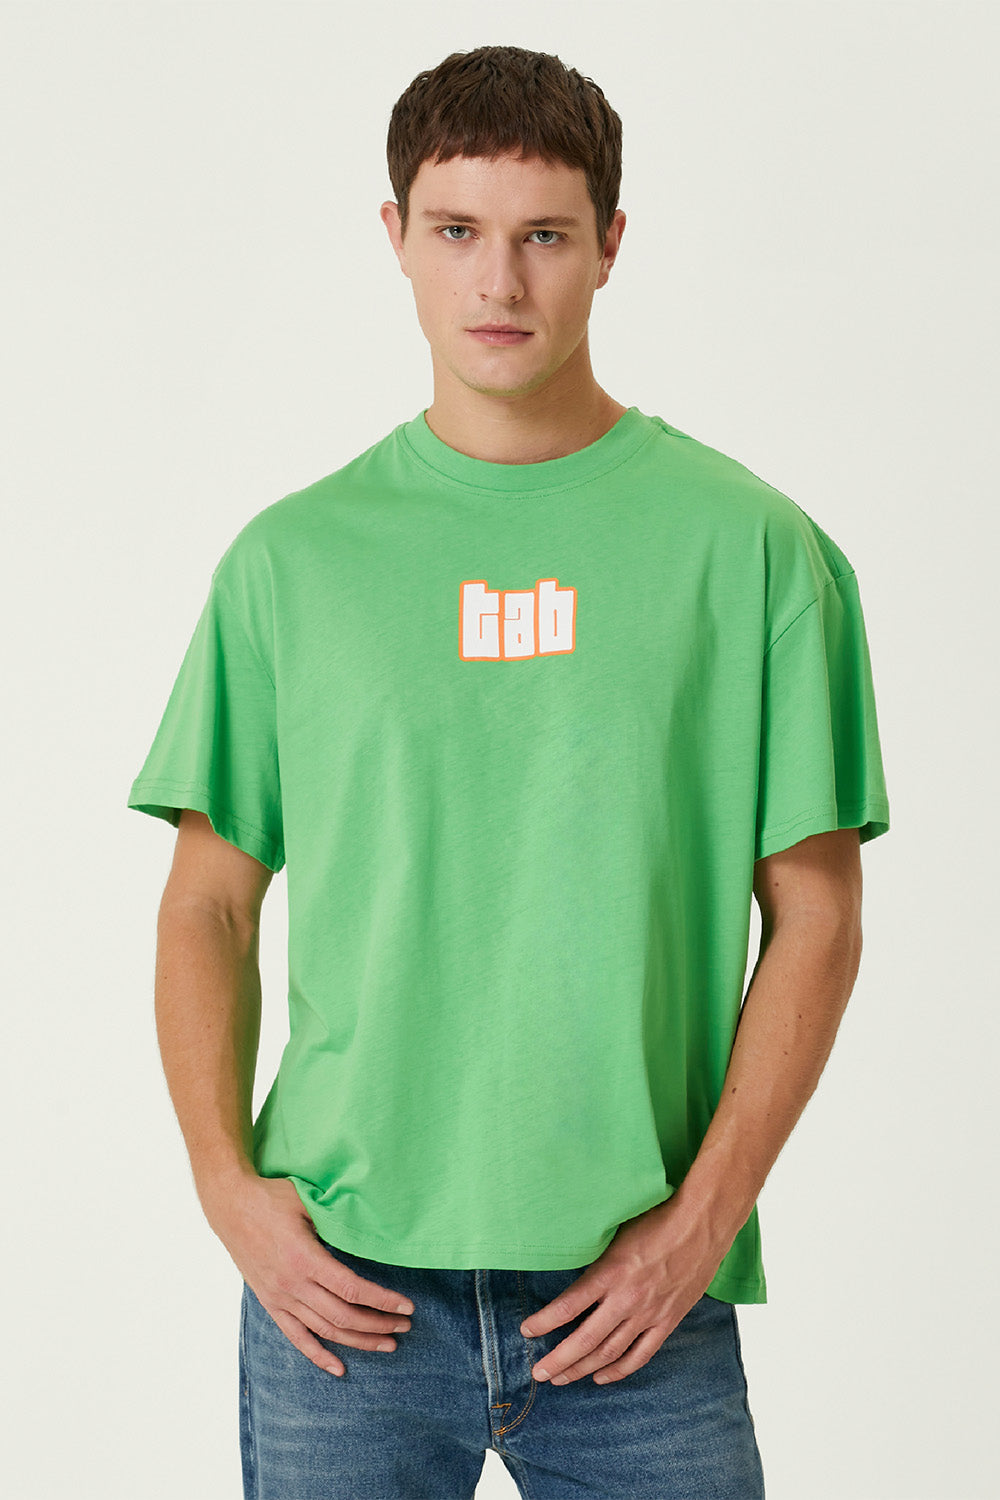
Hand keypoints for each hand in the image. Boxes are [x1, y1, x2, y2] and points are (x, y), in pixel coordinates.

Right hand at [200, 1171, 413, 1376]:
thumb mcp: (308, 1202)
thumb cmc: (272, 1198)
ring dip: (358, 1341)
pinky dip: (318, 1355)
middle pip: (344, 1316)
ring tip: (387, 1344)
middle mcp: (293, 1284)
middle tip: (404, 1325)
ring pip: (325, 1330)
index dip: (382, 1300)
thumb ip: (335, 1221)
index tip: (407, 1305)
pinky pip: (296, 1337)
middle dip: (379, 1324)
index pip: (352, 1289)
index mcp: (305, 1258)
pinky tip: (339, 1368)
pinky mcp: (270, 1302)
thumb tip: (369, 1228)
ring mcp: (280, 1297)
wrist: (230, 1206)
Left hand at [519, 1194, 728, 1385]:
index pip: (568, 1305)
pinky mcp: (667, 1320)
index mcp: (610, 1272)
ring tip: (561, 1378)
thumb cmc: (657, 1218)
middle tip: (539, 1372)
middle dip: (559, 1359)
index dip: (544, 1322)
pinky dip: (619, 1370)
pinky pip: (640, 1354)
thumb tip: (566, 1255)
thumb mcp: (616, 1229)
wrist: (701, 1224)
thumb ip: (594, 1252)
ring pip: (609, 1352)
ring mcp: (648, 1313)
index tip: (527, 1331)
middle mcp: (626, 1298)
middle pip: (585, 1340)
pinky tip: (601, 1377)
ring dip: (583, 1369)